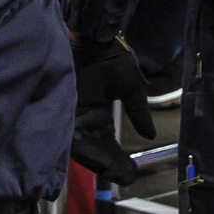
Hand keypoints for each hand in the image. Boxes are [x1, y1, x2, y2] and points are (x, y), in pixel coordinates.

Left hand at [70, 34, 155, 180]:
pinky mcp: (63, 112)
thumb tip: (150, 134)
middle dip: (111, 166)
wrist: (91, 37)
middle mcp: (83, 120)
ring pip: (84, 149)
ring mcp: (72, 116)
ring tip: (118, 172)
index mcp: (97, 115)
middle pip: (96, 151)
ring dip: (100, 162)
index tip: (132, 172)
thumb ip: (138, 110)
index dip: (118, 160)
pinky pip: (71, 138)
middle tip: (127, 177)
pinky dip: (85, 151)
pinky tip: (101, 160)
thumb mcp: (129, 86)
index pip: (107, 144)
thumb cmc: (108, 57)